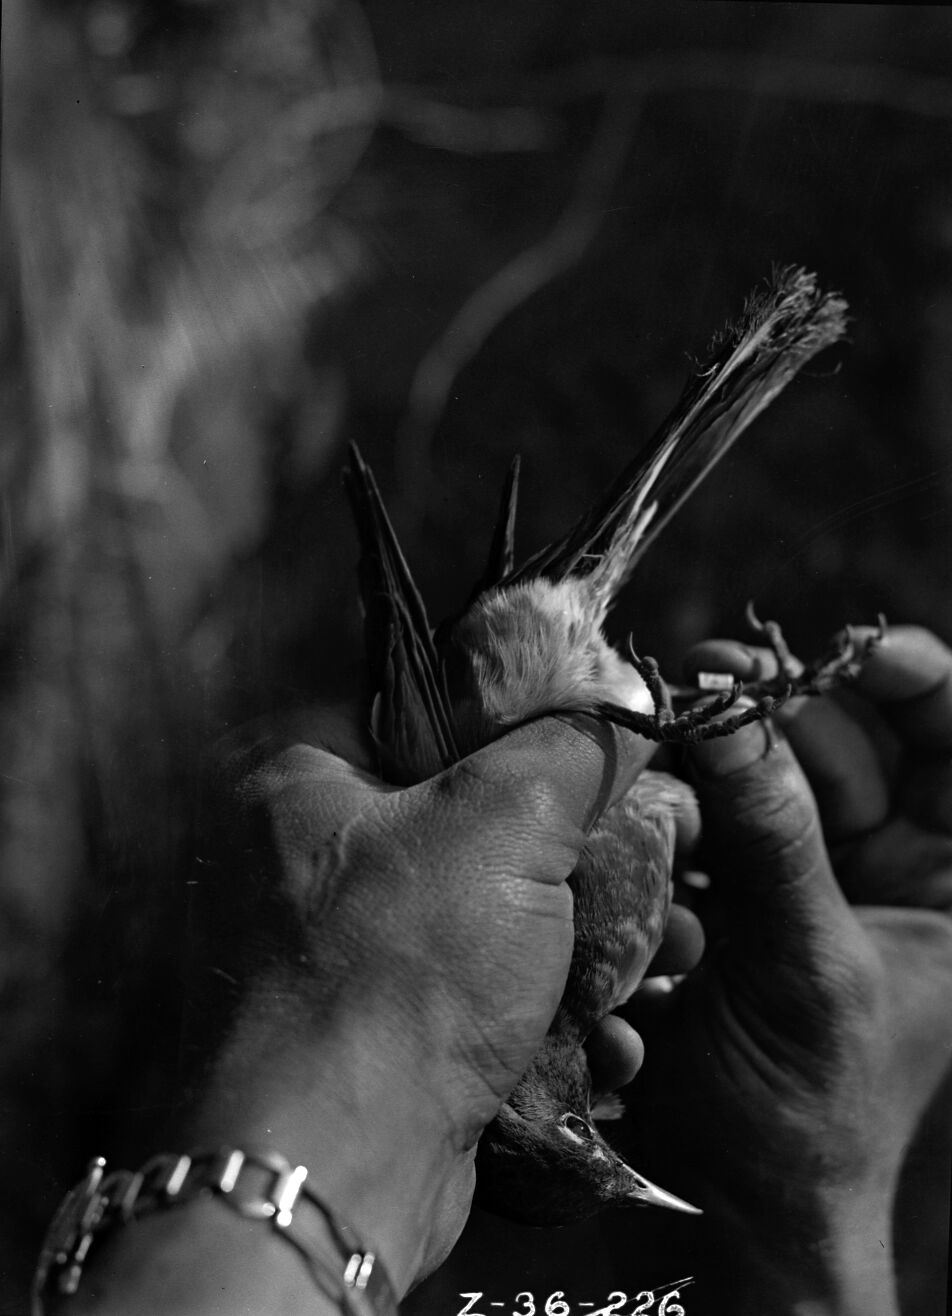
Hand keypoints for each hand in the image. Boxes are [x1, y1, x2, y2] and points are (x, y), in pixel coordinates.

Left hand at [179, 699, 677, 1296]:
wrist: (339, 1173)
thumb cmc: (402, 970)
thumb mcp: (503, 819)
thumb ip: (572, 745)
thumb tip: (630, 707)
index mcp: (303, 780)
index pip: (428, 705)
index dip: (527, 713)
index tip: (606, 737)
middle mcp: (309, 860)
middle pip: (476, 816)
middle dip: (581, 846)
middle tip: (660, 851)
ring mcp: (347, 953)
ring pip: (495, 913)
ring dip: (592, 939)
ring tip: (671, 952)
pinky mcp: (387, 1032)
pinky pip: (485, 992)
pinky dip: (555, 1009)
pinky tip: (614, 1032)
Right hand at [619, 625, 951, 1314]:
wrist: (733, 1193)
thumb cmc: (811, 1104)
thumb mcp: (810, 965)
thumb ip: (775, 840)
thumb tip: (727, 716)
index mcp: (950, 883)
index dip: (918, 683)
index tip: (859, 650)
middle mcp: (886, 863)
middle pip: (846, 742)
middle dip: (781, 713)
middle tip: (710, 683)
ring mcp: (804, 872)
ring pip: (766, 771)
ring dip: (719, 755)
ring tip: (670, 739)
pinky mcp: (731, 887)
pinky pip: (710, 815)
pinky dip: (681, 802)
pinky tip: (650, 797)